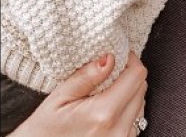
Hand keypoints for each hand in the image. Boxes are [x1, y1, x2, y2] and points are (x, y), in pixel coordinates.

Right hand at [12, 52, 147, 136]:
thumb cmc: (44, 130)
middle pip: (141, 88)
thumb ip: (87, 76)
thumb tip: (109, 58)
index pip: (136, 76)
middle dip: (128, 75)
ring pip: (141, 104)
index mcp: (104, 114)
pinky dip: (126, 109)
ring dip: (128, 92)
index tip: (118, 55)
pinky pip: (135, 119)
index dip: (130, 60)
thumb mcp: (60, 97)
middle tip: (108, 71)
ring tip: (104, 92)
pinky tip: (106, 109)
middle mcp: (118, 129)